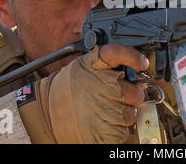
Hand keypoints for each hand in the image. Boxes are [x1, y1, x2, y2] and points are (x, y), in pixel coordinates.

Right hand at [20, 44, 148, 143]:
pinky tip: (101, 124)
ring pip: (130, 114)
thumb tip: (136, 73)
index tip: (141, 63)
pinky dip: (115, 131)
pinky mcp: (104, 133)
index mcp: (94, 65)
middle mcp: (102, 85)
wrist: (44, 114)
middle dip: (130, 97)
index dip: (133, 57)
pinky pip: (122, 132)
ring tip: (104, 112)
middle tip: (117, 98)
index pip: (117, 53)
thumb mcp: (84, 67)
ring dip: (122, 115)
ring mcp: (104, 109)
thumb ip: (108, 66)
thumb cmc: (66, 91)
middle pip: (135, 92)